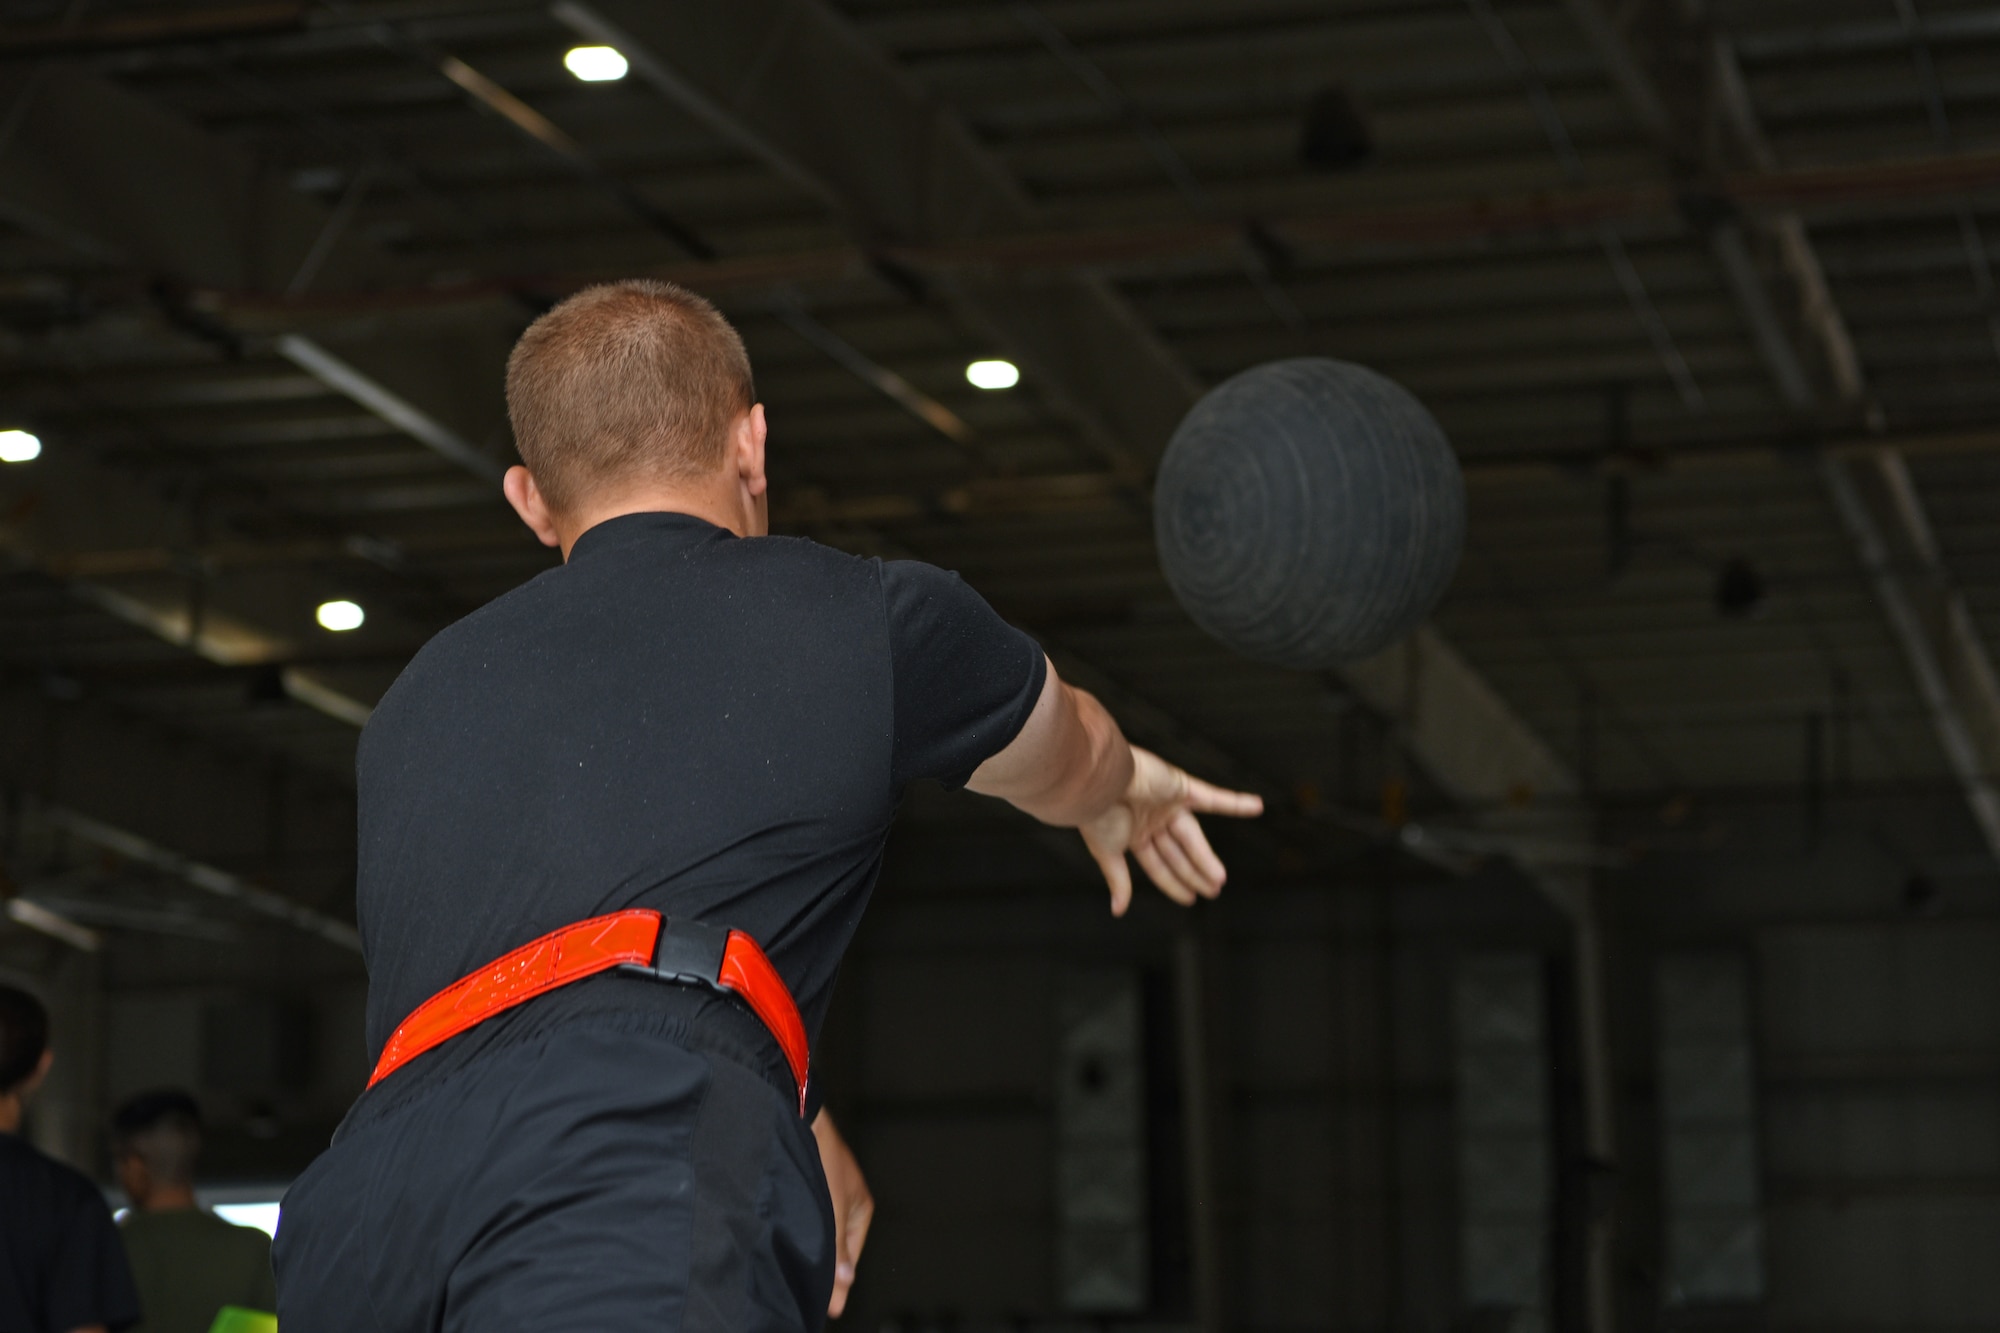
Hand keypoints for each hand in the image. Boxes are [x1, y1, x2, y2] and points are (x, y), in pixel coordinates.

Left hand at [812, 1110, 873, 1316]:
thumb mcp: (832, 1209)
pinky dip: (801, 1229)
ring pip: (820, 1230)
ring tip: (794, 1267)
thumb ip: (838, 1249)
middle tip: (806, 1289)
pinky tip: (787, 1237)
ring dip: (810, 1246)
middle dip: (823, 1264)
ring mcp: (828, 1192)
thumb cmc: (823, 1158)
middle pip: (836, 1245)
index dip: (838, 1279)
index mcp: (861, 1208)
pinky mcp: (809, 1184)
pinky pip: (809, 1216)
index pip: (851, 1256)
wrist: (801, 1120)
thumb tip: (844, 1284)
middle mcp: (847, 1202)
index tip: (826, 1304)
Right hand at [1078, 746, 1263, 914]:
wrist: (1098, 781)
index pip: (1158, 865)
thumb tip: (1119, 910)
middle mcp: (1152, 819)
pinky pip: (1213, 796)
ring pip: (1193, 835)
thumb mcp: (1107, 852)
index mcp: (1132, 834)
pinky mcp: (1181, 786)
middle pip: (1179, 852)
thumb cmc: (1096, 813)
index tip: (1190, 899)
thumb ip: (1119, 880)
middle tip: (1214, 890)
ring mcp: (1167, 802)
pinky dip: (1235, 802)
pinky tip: (1256, 807)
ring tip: (1220, 878)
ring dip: (1207, 857)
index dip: (1174, 883)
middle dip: (1195, 872)